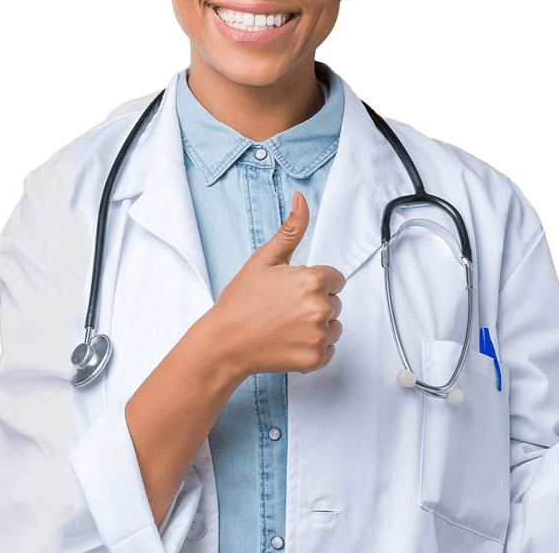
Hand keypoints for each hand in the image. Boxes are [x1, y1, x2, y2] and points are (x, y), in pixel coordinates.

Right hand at [210, 191, 344, 378]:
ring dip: (317, 327)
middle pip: (335, 302)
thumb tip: (301, 198)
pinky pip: (329, 351)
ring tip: (286, 326)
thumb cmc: (241, 301)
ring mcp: (319, 335)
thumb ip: (291, 229)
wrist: (223, 343)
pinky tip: (290, 343)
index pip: (335, 279)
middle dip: (315, 304)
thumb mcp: (265, 259)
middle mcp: (321, 307)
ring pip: (334, 326)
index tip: (292, 291)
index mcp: (313, 279)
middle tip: (284, 309)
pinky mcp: (315, 359)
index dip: (314, 283)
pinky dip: (313, 349)